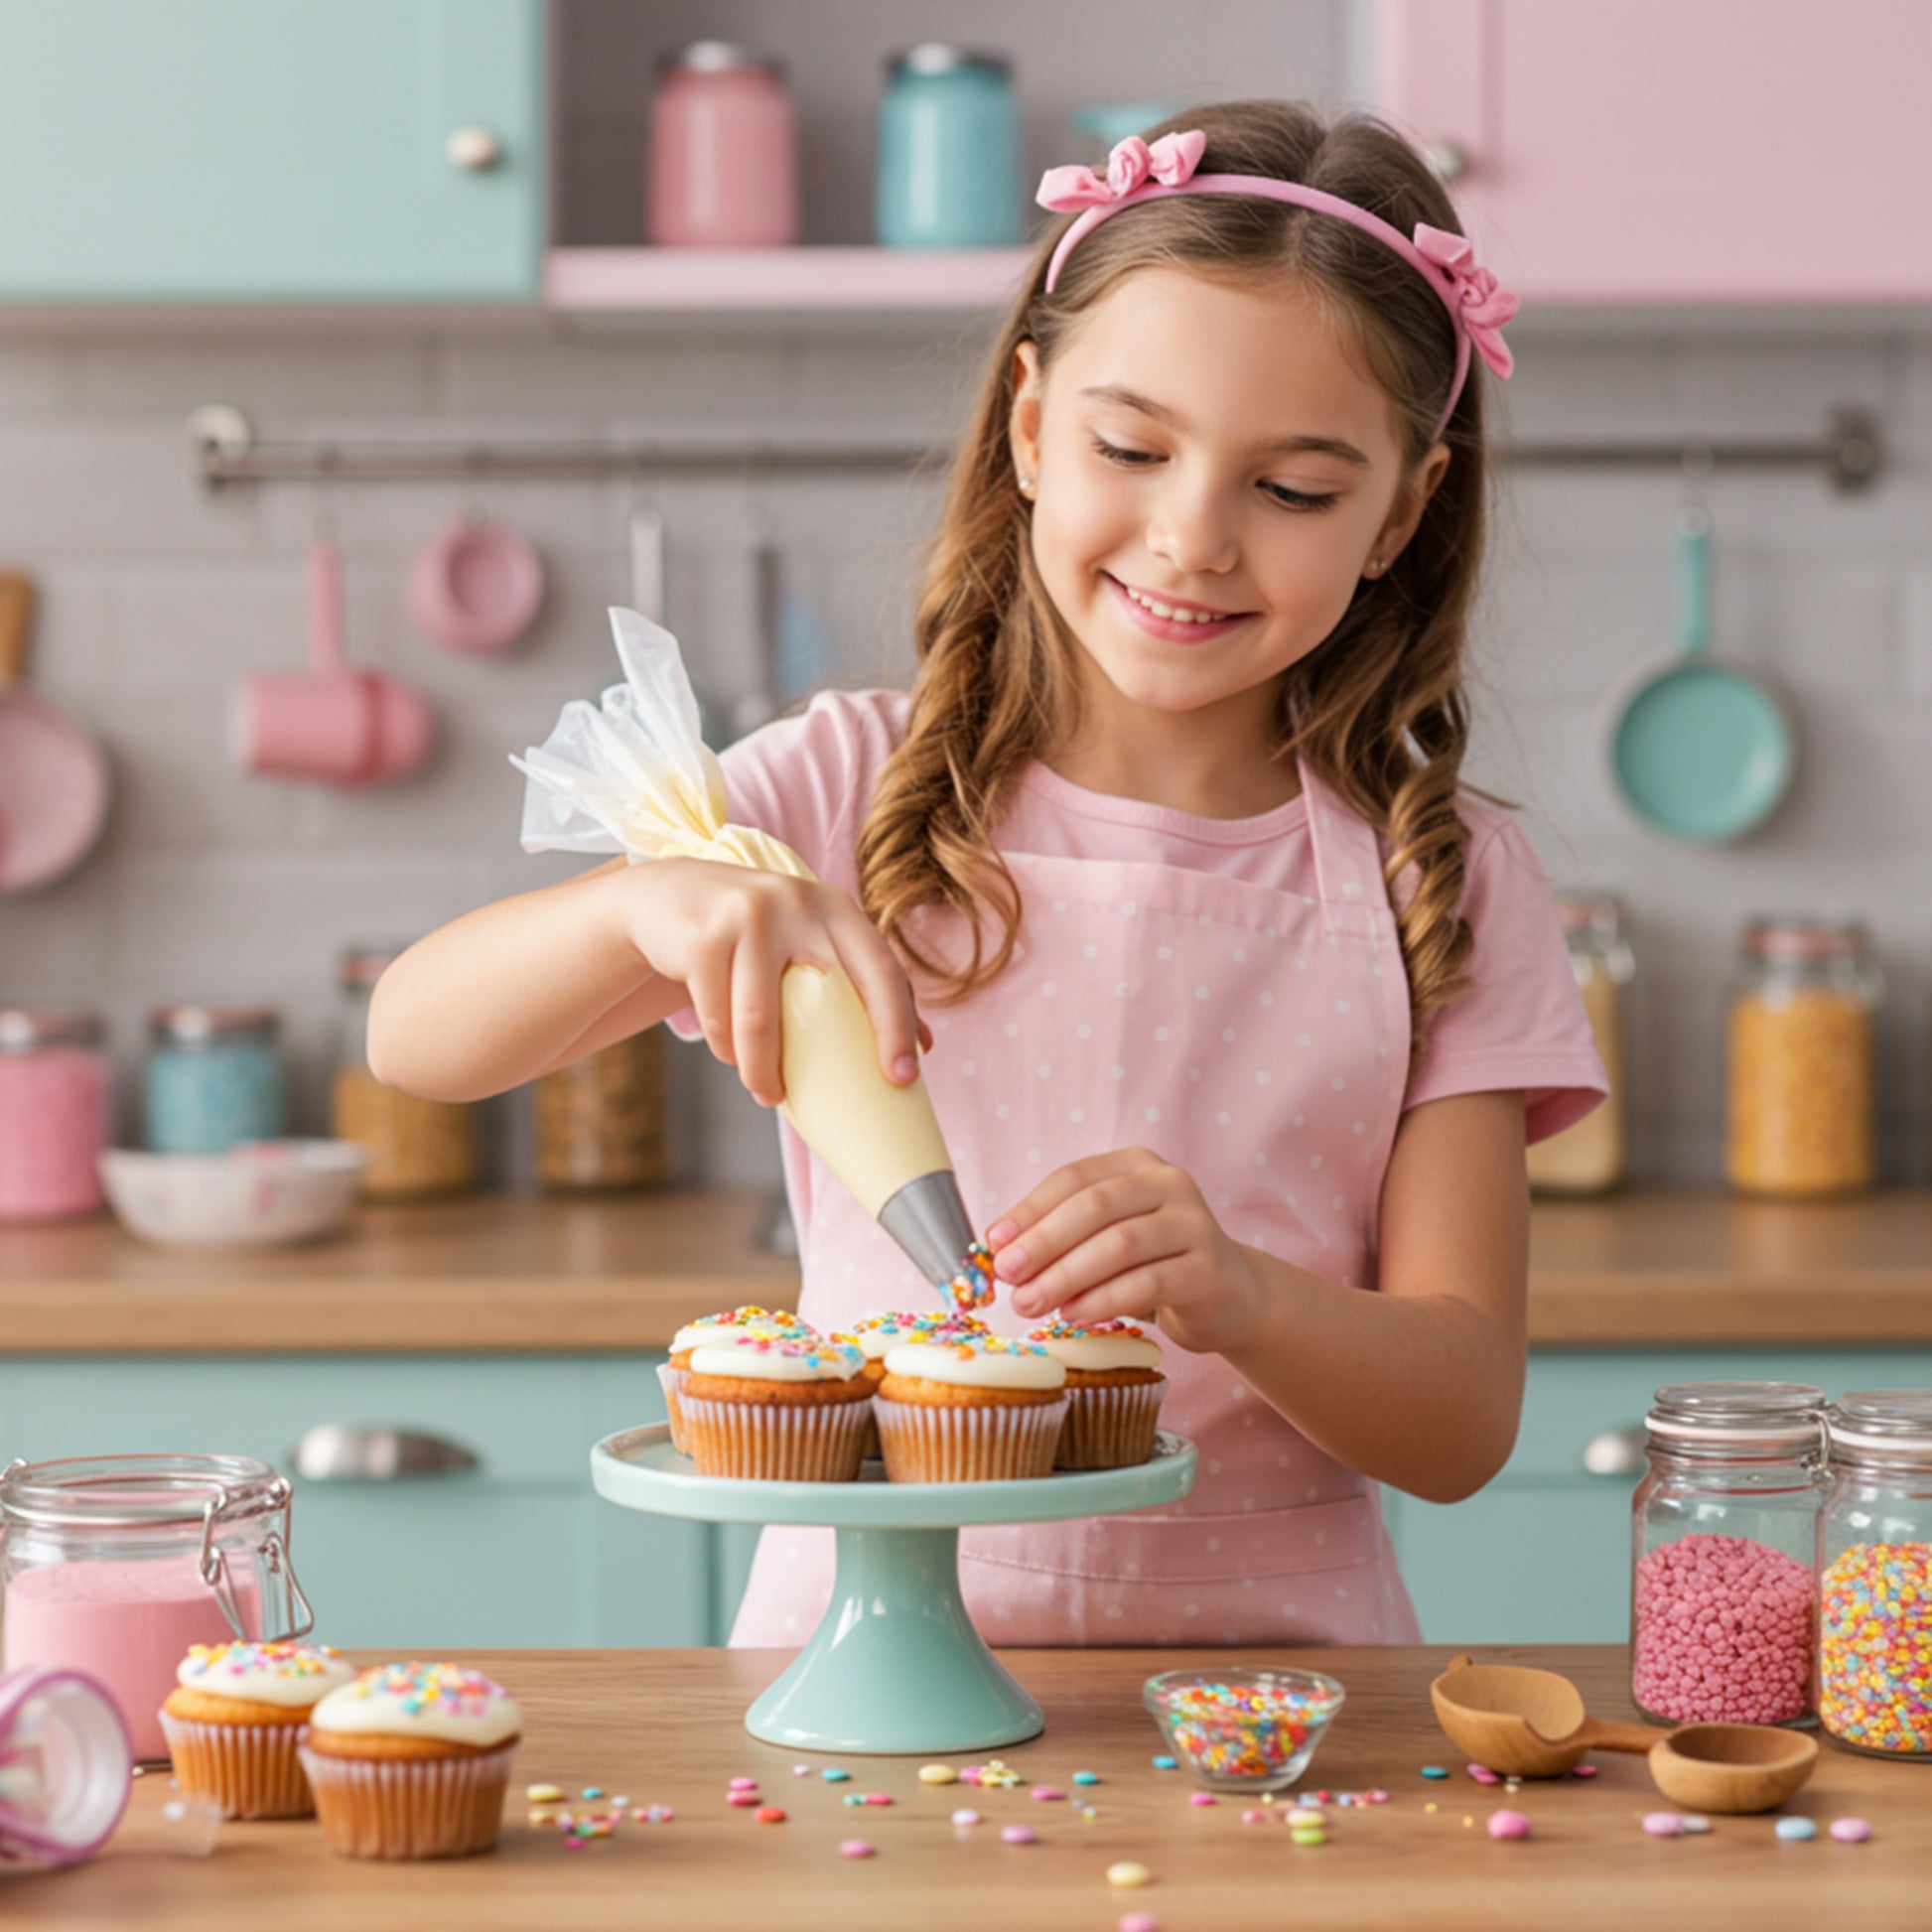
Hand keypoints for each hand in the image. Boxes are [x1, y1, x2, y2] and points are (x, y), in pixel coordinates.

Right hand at [609, 857, 927, 1107]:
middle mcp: (799, 902)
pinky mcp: (703, 936)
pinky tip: (729, 1053)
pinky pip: (717, 1017)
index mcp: (837, 909)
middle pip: (830, 990)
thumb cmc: (755, 934)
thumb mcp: (809, 940)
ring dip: (761, 1069)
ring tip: (767, 1092)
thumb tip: (926, 1044)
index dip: (899, 1024)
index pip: (883, 968)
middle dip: (839, 1055)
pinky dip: (725, 1047)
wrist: (670, 896)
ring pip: (759, 1018)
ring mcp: (748, 914)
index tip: (904, 1075)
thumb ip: (861, 980)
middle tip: (845, 1102)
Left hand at [986, 1147, 1263, 1353]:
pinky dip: (1103, 1299)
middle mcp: (1170, 1184)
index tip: (994, 1243)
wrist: (1229, 1296)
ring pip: (1120, 1244)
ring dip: (1066, 1276)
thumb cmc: (1153, 1263)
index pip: (1075, 1178)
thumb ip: (1062, 1236)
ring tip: (1031, 1303)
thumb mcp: (1108, 1237)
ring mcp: (1195, 1224)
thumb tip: (998, 1251)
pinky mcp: (1209, 1269)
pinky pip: (1148, 1283)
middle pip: (1095, 1206)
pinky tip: (1074, 1315)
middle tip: (1008, 1277)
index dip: (1030, 1209)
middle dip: (1043, 1243)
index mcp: (1137, 1165)